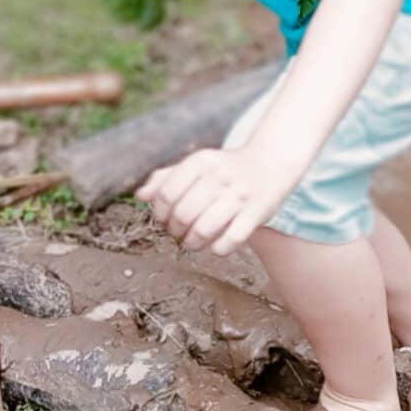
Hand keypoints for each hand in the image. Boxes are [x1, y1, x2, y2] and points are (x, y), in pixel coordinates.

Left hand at [137, 146, 293, 255]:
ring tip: (192, 242)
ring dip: (192, 243)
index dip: (159, 213)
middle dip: (174, 230)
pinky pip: (230, 241)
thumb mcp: (197, 166)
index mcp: (202, 162)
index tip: (163, 219)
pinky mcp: (257, 213)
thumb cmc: (225, 169)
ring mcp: (240, 196)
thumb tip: (140, 196)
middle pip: (183, 214)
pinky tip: (215, 245)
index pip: (167, 193)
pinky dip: (218, 249)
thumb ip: (166, 178)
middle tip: (178, 232)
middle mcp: (220, 176)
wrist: (269, 165)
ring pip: (203, 230)